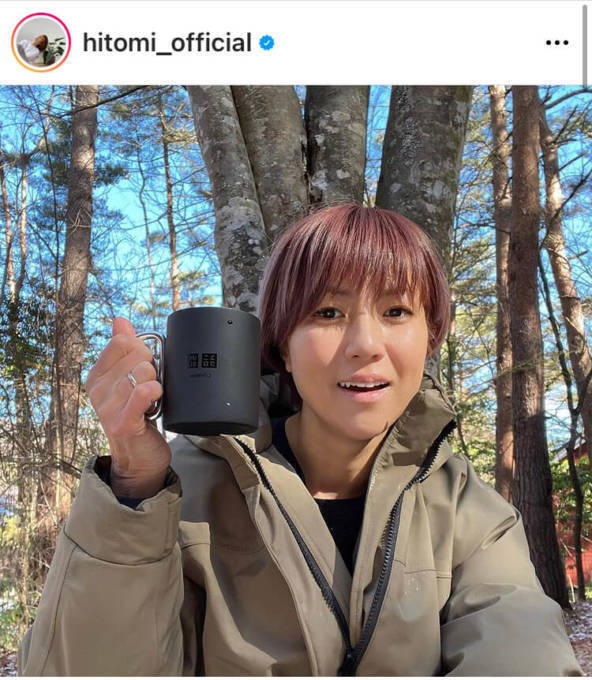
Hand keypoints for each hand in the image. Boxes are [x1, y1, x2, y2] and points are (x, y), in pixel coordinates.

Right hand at [85, 317, 170, 497]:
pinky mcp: (123, 423)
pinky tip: (155, 400)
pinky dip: (155, 392)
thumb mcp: (126, 379)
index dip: (143, 349)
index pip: (122, 341)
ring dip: (157, 382)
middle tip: (151, 386)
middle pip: (137, 355)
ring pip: (144, 372)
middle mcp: (97, 390)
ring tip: (152, 398)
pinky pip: (143, 392)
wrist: (139, 458)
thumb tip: (120, 320)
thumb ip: (123, 349)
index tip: (146, 366)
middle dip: (153, 367)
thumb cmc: (137, 415)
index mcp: (97, 375)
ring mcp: (107, 407)